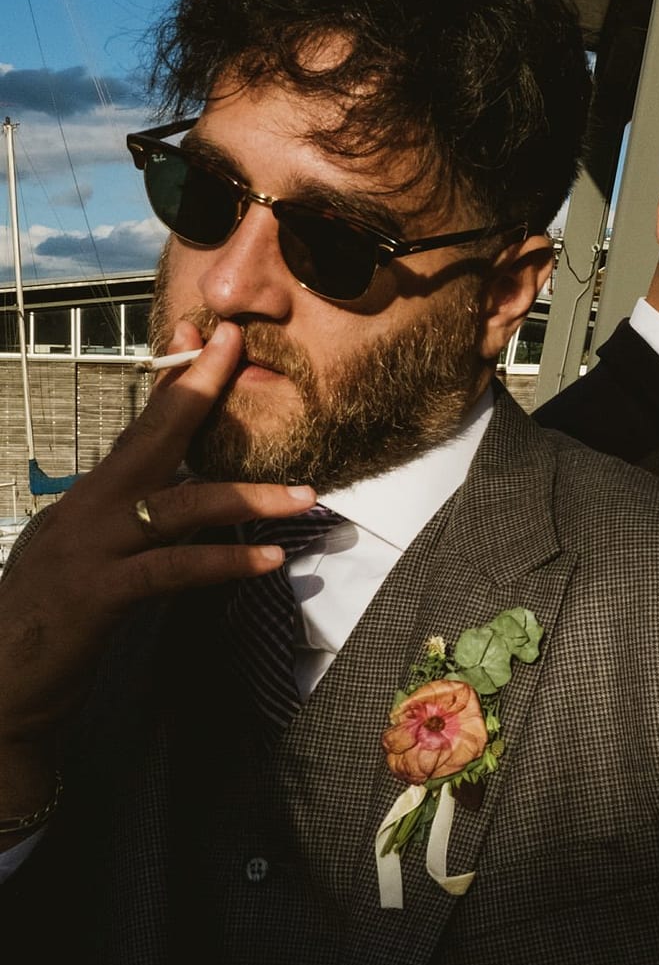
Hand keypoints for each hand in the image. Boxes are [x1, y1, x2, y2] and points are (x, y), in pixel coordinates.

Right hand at [0, 321, 318, 742]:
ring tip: (307, 496)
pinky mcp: (98, 596)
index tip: (207, 337)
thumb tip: (169, 502)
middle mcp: (85, 512)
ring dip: (247, 496)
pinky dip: (222, 562)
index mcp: (86, 501)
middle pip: (148, 438)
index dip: (174, 382)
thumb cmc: (45, 627)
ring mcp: (89, 551)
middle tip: (241, 349)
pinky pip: (171, 570)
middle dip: (197, 390)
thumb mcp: (82, 560)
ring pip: (177, 505)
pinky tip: (268, 560)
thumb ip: (123, 527)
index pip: (137, 429)